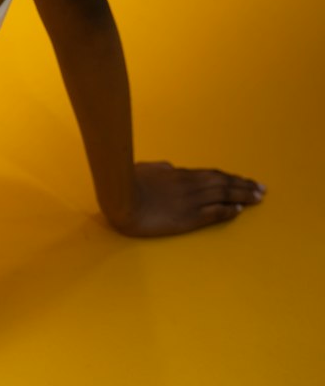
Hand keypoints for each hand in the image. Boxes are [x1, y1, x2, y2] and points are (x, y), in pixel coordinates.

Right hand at [106, 160, 265, 237]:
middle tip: (261, 188)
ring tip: (258, 197)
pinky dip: (228, 210)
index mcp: (180, 174)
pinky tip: (239, 210)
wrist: (123, 199)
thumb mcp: (147, 169)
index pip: (212, 174)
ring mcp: (191, 201)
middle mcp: (191, 185)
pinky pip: (214, 212)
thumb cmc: (129, 183)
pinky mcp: (188, 218)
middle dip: (244, 185)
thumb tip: (172, 168)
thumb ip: (162, 169)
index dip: (230, 177)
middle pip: (223, 183)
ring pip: (223, 195)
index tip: (244, 179)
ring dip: (243, 195)